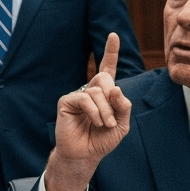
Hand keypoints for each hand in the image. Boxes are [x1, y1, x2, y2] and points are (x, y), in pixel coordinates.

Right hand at [45, 32, 131, 190]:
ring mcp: (77, 95)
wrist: (84, 155)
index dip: (110, 51)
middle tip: (111, 120)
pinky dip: (94, 112)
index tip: (113, 35)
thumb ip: (123, 106)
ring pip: (97, 90)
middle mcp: (90, 90)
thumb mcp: (122, 125)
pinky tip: (94, 122)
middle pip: (105, 78)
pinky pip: (85, 98)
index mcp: (104, 93)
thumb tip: (115, 88)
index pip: (108, 68)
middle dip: (112, 99)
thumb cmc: (101, 140)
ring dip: (105, 111)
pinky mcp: (66, 101)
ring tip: (104, 125)